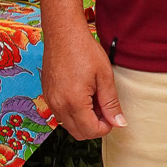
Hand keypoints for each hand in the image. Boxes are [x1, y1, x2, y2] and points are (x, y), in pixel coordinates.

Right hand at [40, 24, 126, 139]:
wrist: (63, 33)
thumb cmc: (85, 50)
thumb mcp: (105, 77)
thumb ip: (111, 103)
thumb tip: (119, 123)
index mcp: (74, 101)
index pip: (91, 131)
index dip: (106, 128)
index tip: (113, 115)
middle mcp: (58, 104)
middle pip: (78, 133)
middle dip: (95, 126)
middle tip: (106, 108)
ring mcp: (50, 100)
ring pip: (69, 125)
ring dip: (84, 120)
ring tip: (95, 99)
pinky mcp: (48, 95)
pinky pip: (61, 114)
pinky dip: (74, 112)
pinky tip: (84, 95)